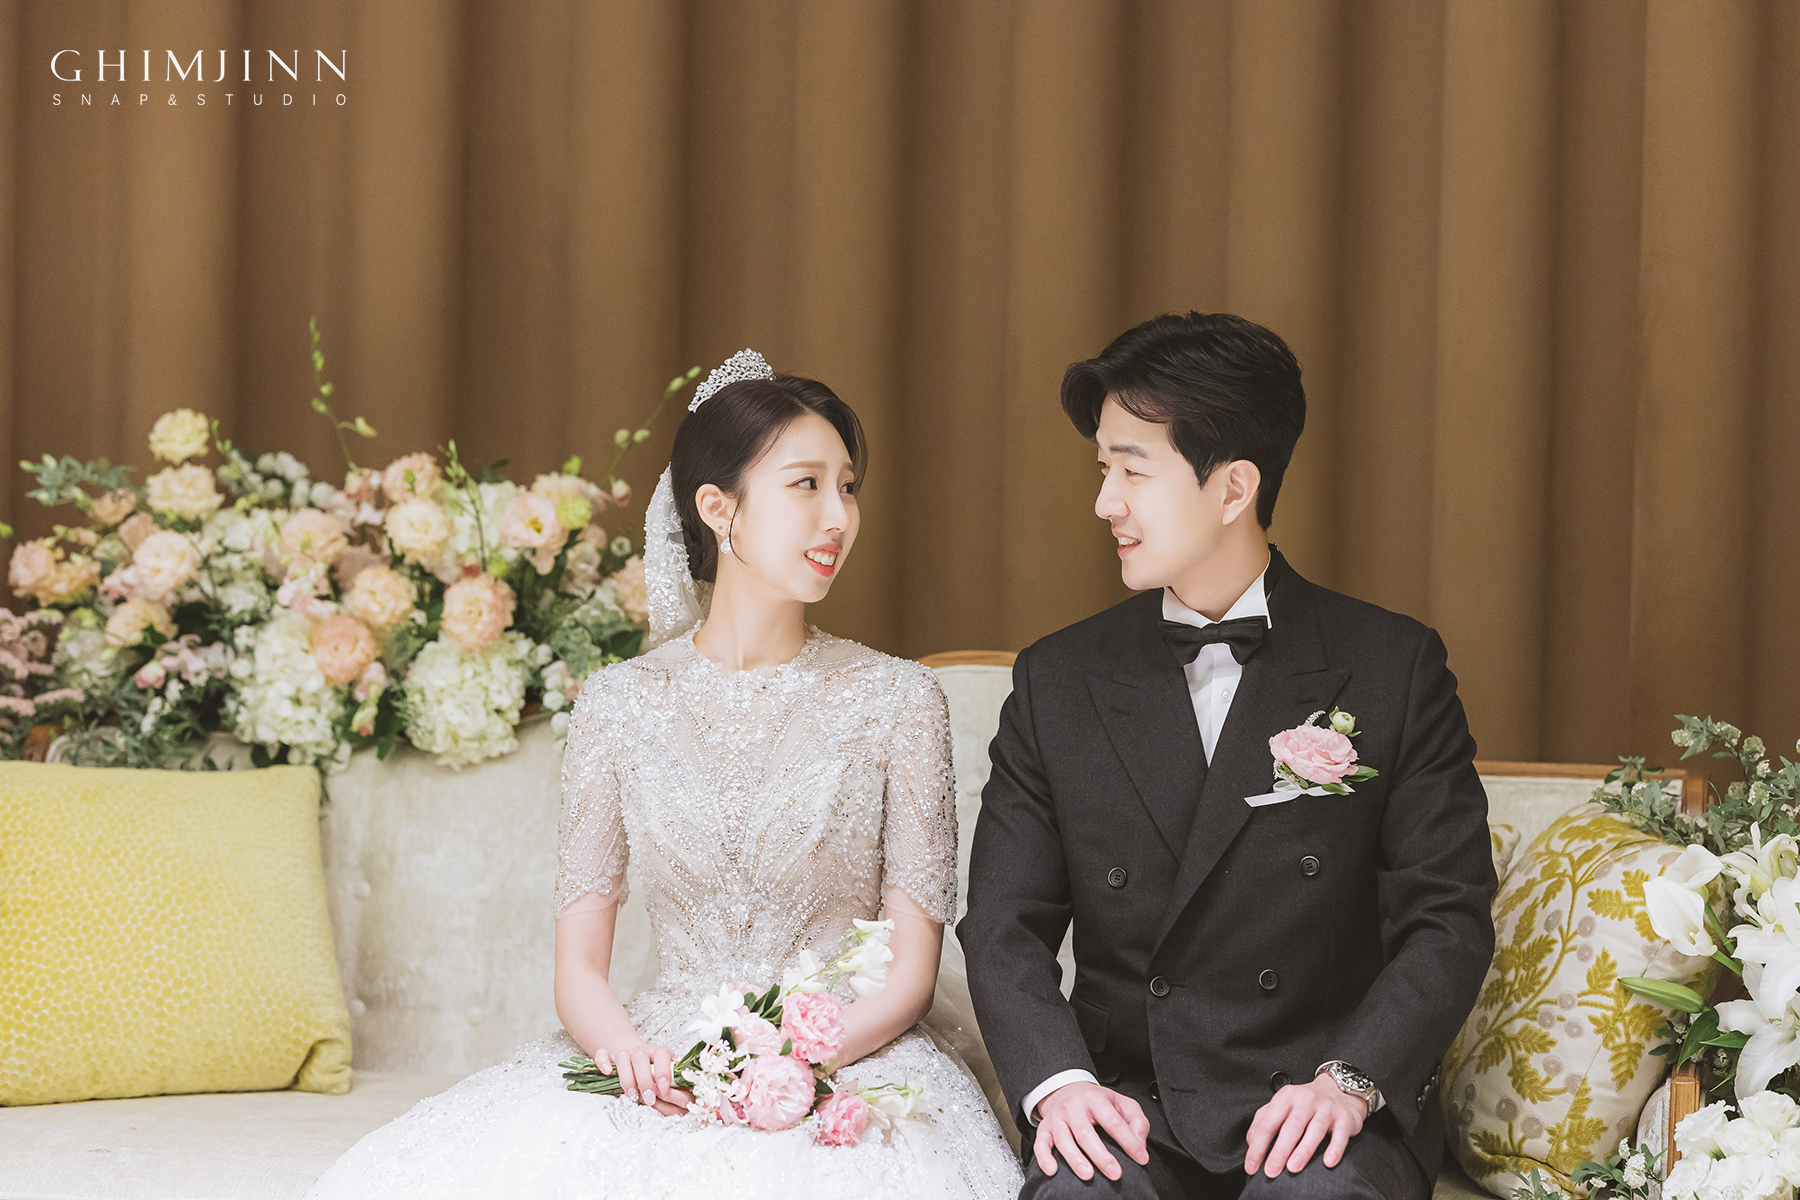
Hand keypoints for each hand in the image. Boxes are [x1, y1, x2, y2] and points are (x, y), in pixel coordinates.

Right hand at [590, 1041, 683, 1112]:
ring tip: (633, 1096)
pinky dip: (603, 1061)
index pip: (662, 1053)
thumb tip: (691, 1097)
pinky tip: (607, 1072)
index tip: (664, 1089)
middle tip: (649, 1098)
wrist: (629, 1052)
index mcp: (659, 1054)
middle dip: (645, 1080)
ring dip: (627, 1078)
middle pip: (641, 1057)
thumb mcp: (668, 1076)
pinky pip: (602, 1054)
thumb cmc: (652, 1070)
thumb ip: (677, 1085)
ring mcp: (624, 1053)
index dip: (663, 1071)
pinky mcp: (608, 1056)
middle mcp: (641, 1051)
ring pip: (623, 1056)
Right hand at [1033, 1081, 1150, 1182]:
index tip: (1141, 1158)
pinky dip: (1044, 1158)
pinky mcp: (1045, 1128)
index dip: (1128, 1141)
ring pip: (1064, 1140)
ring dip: (1075, 1159)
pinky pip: (1041, 1144)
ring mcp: (1058, 1118)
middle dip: (1101, 1155)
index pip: (1113, 1122)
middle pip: (1086, 1133)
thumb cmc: (1098, 1102)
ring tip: (1088, 1175)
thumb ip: (1137, 1122)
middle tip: (1115, 1173)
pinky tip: (1053, 1170)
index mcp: (1096, 1099)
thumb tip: (1139, 1145)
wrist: (1069, 1090)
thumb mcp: (1123, 1104)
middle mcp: (1074, 1107)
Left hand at [1244, 1074, 1365, 1178]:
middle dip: (1279, 1151)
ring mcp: (1326, 1108)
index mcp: (1285, 1098)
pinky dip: (1334, 1149)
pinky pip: (1340, 1135)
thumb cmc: (1304, 1104)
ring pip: (1314, 1130)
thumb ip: (1263, 1122)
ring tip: (1293, 1168)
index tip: (1251, 1166)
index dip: (1258, 1146)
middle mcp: (1305, 1100)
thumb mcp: (1281, 1106)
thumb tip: (1252, 1144)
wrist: (1338, 1090)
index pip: (1267, 1123)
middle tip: (1271, 1171)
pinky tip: (1328, 1162)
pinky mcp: (1344, 1119)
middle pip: (1290, 1127)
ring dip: (1303, 1150)